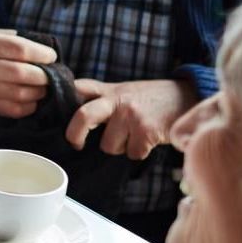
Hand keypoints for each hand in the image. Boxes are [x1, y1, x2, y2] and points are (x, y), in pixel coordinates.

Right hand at [0, 30, 55, 117]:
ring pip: (21, 94)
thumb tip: (47, 49)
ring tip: (42, 86)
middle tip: (50, 74)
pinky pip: (16, 110)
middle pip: (22, 74)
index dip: (42, 54)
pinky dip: (30, 105)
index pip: (21, 50)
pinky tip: (32, 97)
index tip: (51, 57)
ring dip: (39, 91)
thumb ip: (18, 39)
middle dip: (44, 75)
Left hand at [65, 77, 197, 158]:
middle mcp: (117, 100)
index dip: (61, 100)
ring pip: (108, 145)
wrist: (189, 96)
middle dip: (74, 135)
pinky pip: (131, 153)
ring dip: (120, 147)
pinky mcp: (146, 131)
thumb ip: (101, 99)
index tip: (52, 114)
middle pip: (82, 117)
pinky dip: (139, 152)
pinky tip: (148, 140)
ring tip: (134, 135)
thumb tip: (73, 116)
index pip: (77, 89)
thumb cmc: (151, 99)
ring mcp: (131, 115)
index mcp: (108, 90)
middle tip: (76, 144)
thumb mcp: (124, 91)